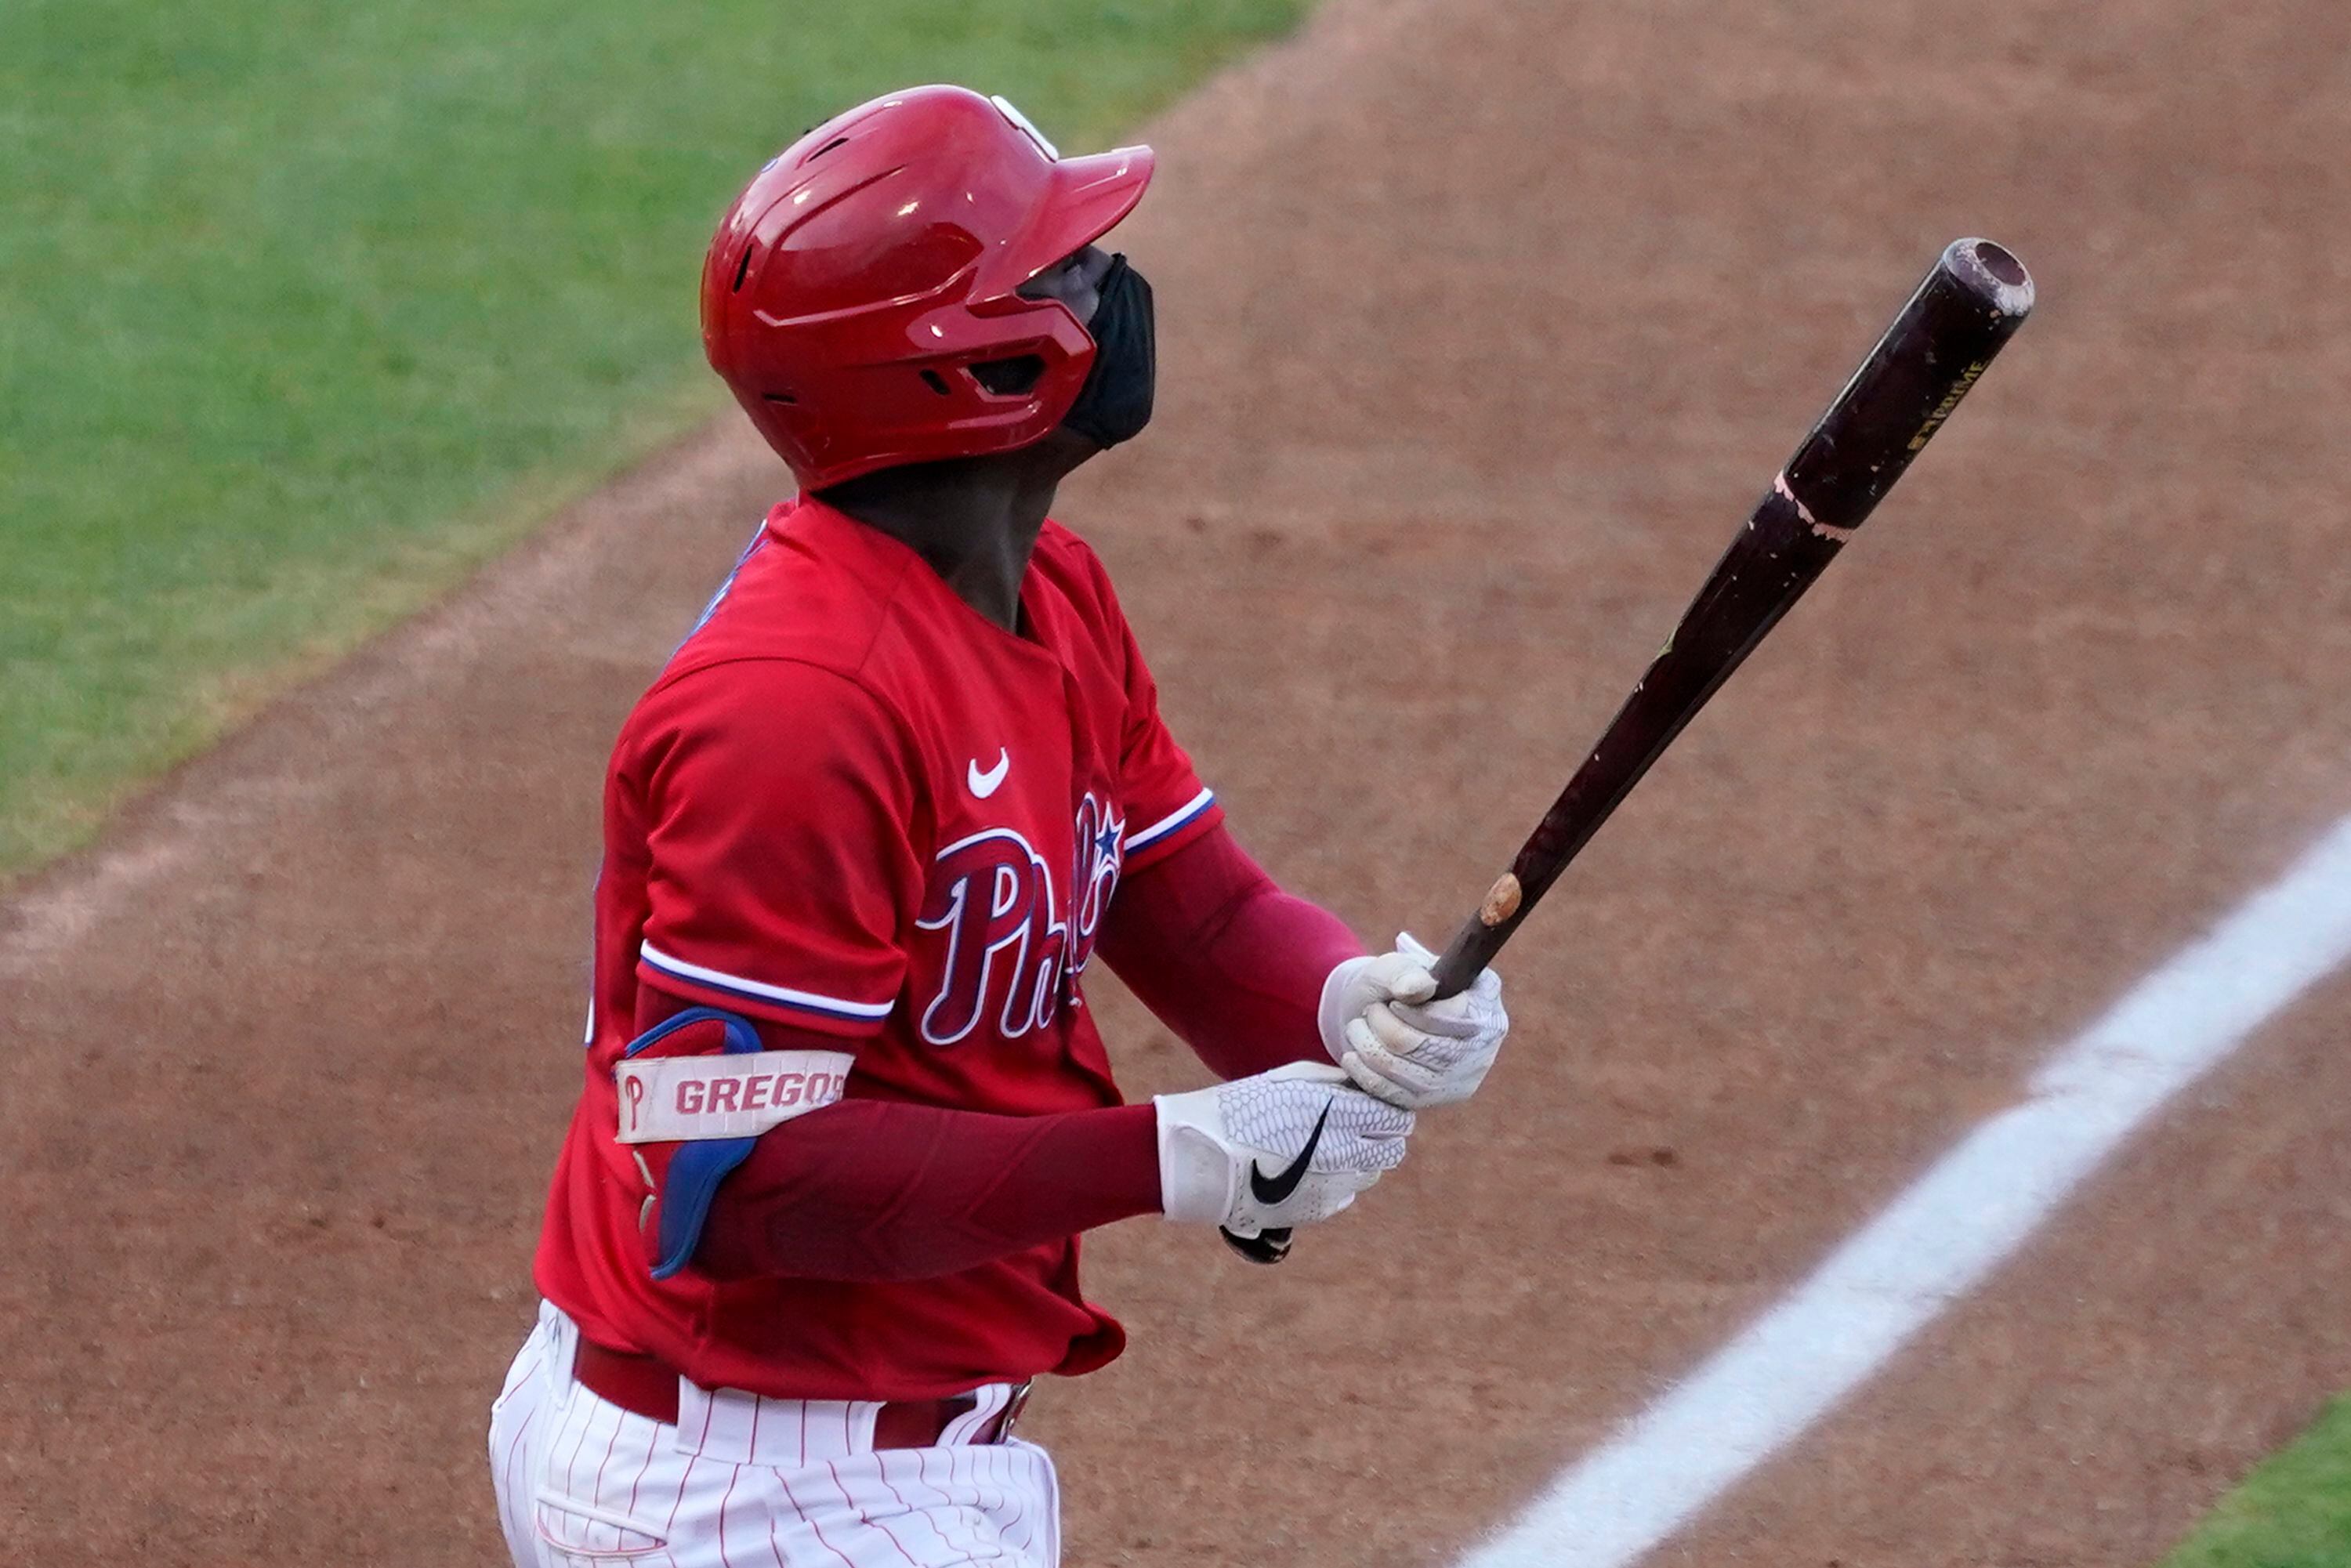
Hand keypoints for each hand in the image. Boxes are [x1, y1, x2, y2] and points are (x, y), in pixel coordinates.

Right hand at [1154, 1062, 1413, 1235]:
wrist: (1203, 1158)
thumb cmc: (1242, 1108)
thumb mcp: (1291, 1081)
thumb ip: (1336, 1084)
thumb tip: (1364, 1087)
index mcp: (1339, 1115)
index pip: (1398, 1119)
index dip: (1389, 1112)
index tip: (1373, 1106)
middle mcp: (1345, 1153)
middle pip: (1392, 1150)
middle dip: (1381, 1137)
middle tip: (1356, 1126)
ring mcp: (1333, 1187)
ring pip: (1371, 1174)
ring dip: (1360, 1161)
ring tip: (1325, 1147)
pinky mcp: (1317, 1211)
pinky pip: (1345, 1195)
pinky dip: (1336, 1182)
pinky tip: (1306, 1169)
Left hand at [1318, 933, 1507, 1109]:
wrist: (1379, 1014)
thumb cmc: (1394, 984)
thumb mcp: (1396, 965)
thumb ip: (1405, 972)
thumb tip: (1415, 989)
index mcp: (1486, 1000)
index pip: (1460, 1017)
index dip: (1419, 1012)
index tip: (1394, 1001)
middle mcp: (1484, 1043)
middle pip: (1428, 1047)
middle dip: (1385, 1026)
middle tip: (1371, 1011)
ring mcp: (1461, 1077)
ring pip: (1405, 1070)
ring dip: (1369, 1045)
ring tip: (1358, 1027)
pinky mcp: (1434, 1100)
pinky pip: (1393, 1093)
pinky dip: (1365, 1071)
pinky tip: (1355, 1055)